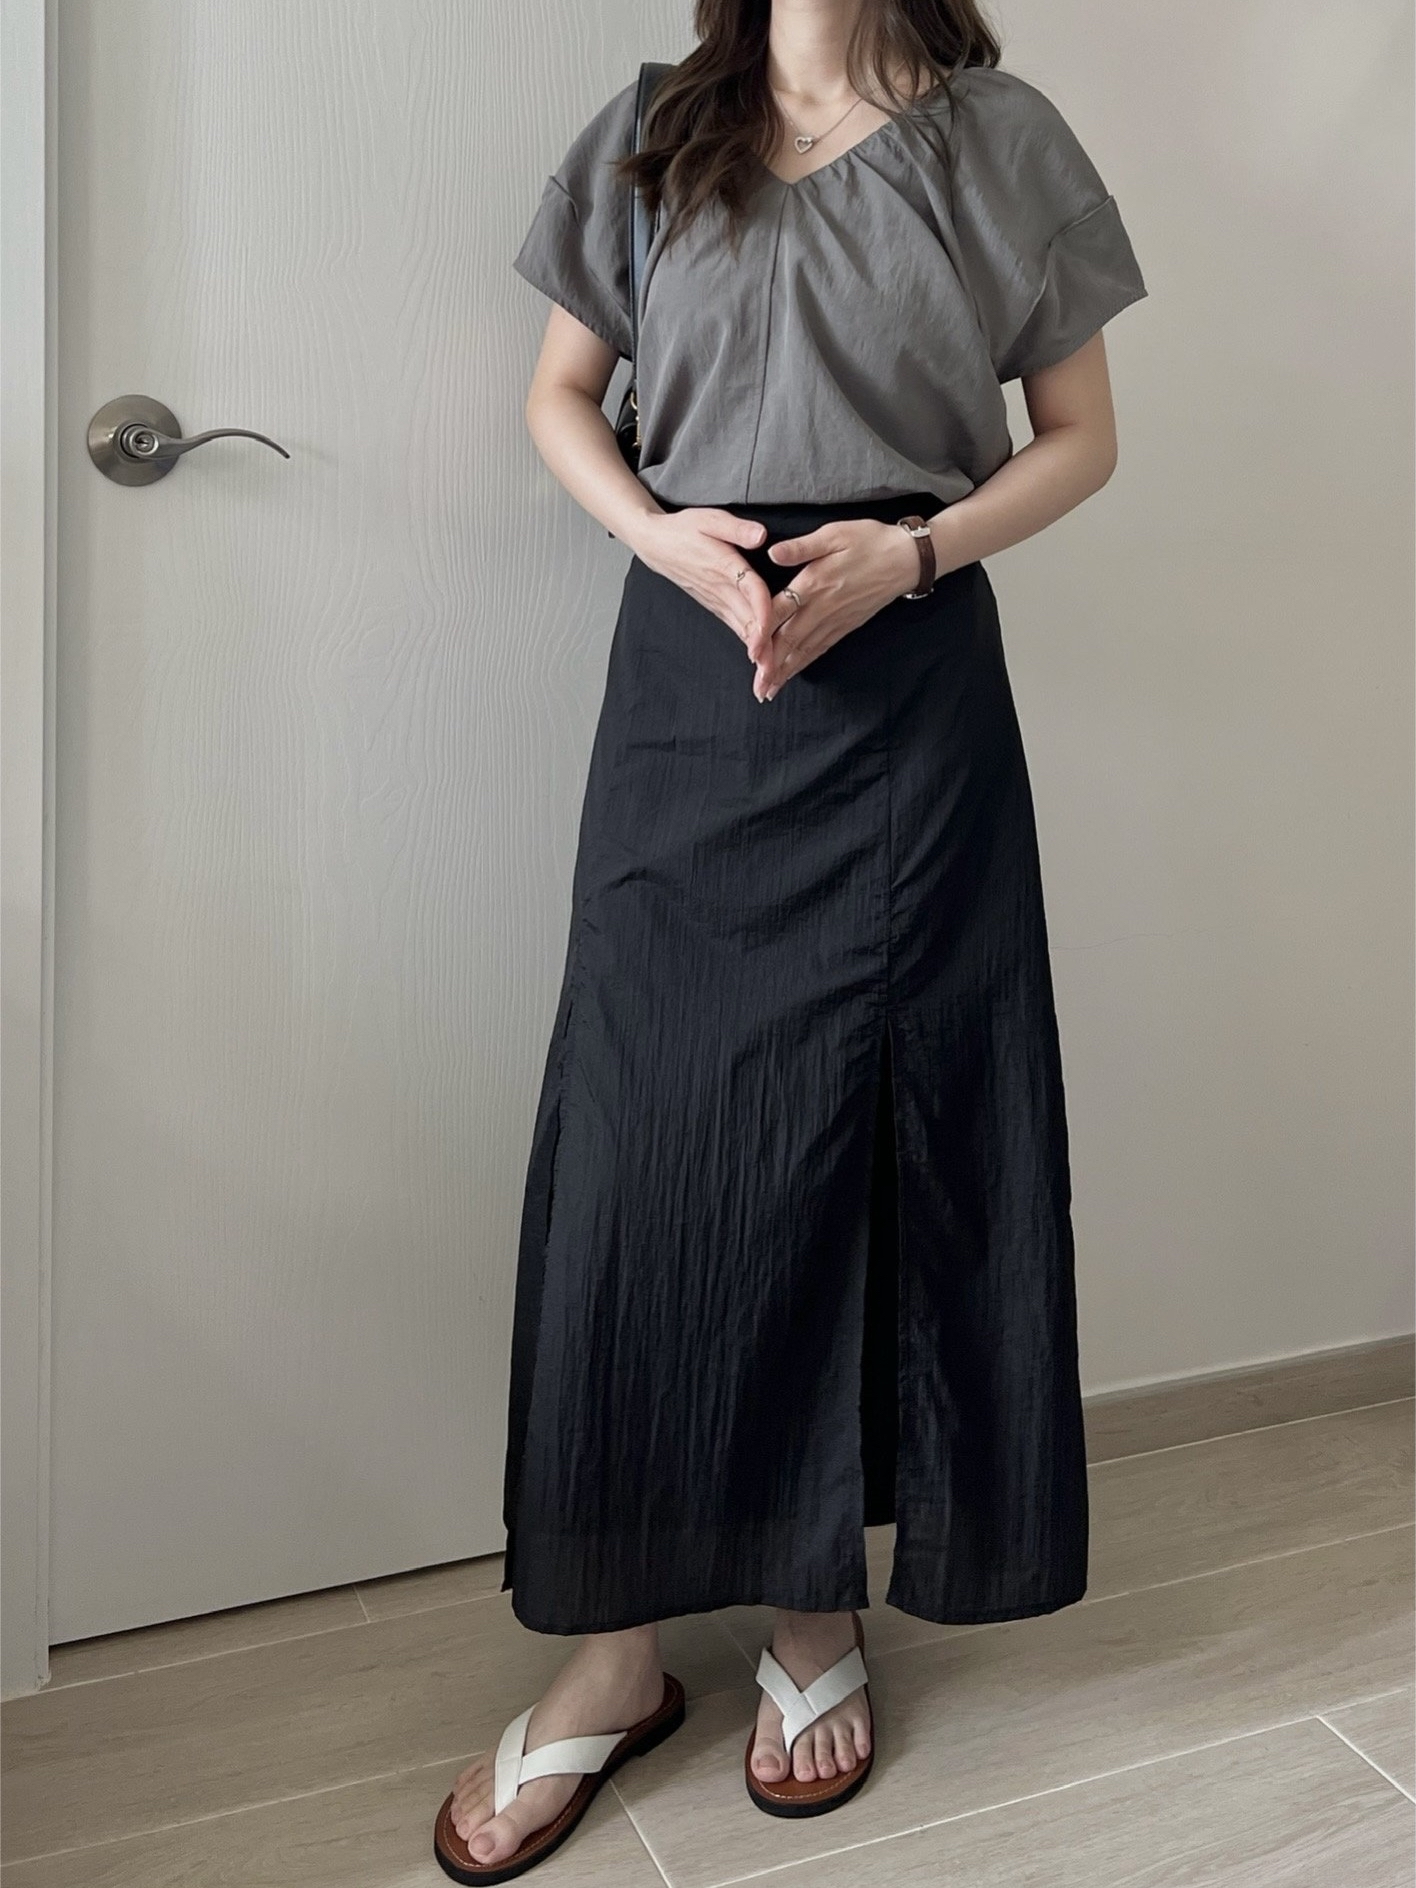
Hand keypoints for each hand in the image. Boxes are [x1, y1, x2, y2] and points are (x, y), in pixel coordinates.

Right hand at [628, 508, 775, 664]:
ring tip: (769, 675)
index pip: (750, 590)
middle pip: (748, 620)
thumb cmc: (684, 529)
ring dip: (756, 653)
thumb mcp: (710, 519)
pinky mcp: (715, 605)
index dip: (761, 610)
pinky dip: (749, 644)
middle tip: (775, 671)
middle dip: (762, 647)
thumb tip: (761, 535)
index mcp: (725, 566)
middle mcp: (722, 589)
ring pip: (741, 629)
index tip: (769, 630)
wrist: (656, 545)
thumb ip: (737, 528)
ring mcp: (718, 601)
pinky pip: (736, 627)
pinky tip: (760, 660)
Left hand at [756, 518, 922, 701]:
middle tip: (757, 689)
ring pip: (805, 650)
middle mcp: (822, 606)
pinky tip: (793, 675)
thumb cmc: (869, 540)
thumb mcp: (834, 534)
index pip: (781, 612)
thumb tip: (772, 553)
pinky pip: (821, 648)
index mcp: (814, 582)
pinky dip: (805, 664)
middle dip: (771, 666)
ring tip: (769, 692)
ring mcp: (835, 619)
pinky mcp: (846, 625)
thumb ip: (801, 547)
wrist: (906, 558)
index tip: (750, 654)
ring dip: (786, 672)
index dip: (763, 633)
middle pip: (790, 640)